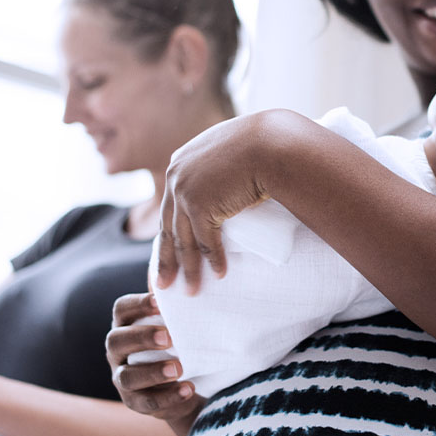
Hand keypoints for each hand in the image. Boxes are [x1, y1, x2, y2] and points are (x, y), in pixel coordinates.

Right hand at [106, 293, 203, 435]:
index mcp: (126, 326)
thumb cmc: (180, 345)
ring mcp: (122, 378)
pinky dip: (168, 397)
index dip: (138, 304)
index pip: (122, 309)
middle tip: (169, 337)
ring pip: (127, 376)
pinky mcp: (134, 401)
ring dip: (153, 372)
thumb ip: (179, 311)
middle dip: (142, 337)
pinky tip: (188, 389)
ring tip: (178, 369)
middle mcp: (117, 352)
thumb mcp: (179, 328)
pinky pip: (146, 402)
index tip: (160, 302)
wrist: (186, 385)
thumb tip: (194, 284)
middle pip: (116, 340)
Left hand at [156, 113, 274, 293]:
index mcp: (180, 163)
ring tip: (191, 291)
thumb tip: (229, 186)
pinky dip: (213, 261)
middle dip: (166, 260)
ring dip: (189, 270)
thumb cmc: (261, 145)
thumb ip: (220, 167)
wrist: (272, 143)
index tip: (169, 253)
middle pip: (168, 227)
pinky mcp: (200, 206)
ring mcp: (185, 191)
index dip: (169, 232)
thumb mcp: (231, 152)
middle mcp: (176, 177)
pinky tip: (220, 275)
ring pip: (183, 240)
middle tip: (163, 284)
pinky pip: (205, 241)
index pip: (170, 206)